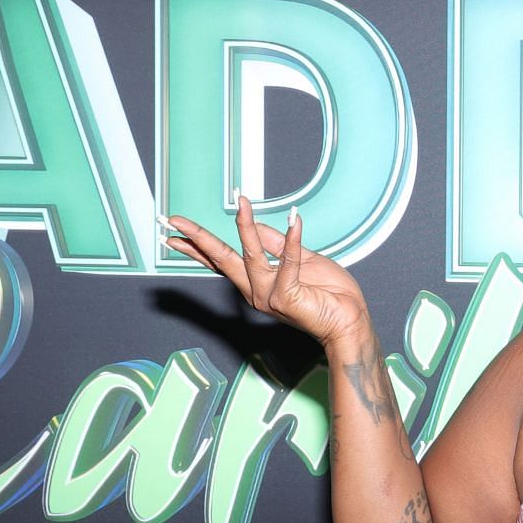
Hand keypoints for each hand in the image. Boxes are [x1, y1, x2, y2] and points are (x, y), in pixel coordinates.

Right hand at [161, 195, 370, 348]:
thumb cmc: (328, 293)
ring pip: (251, 255)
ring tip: (241, 203)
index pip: (220, 260)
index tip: (173, 231)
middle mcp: (256, 292)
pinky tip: (295, 219)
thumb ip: (276, 243)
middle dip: (196, 239)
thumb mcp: (300, 259)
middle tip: (172, 221)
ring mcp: (269, 296)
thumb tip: (254, 223)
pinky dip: (293, 240)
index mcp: (256, 282)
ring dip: (246, 227)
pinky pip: (288, 262)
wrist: (350, 319)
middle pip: (221, 259)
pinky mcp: (287, 297)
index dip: (196, 246)